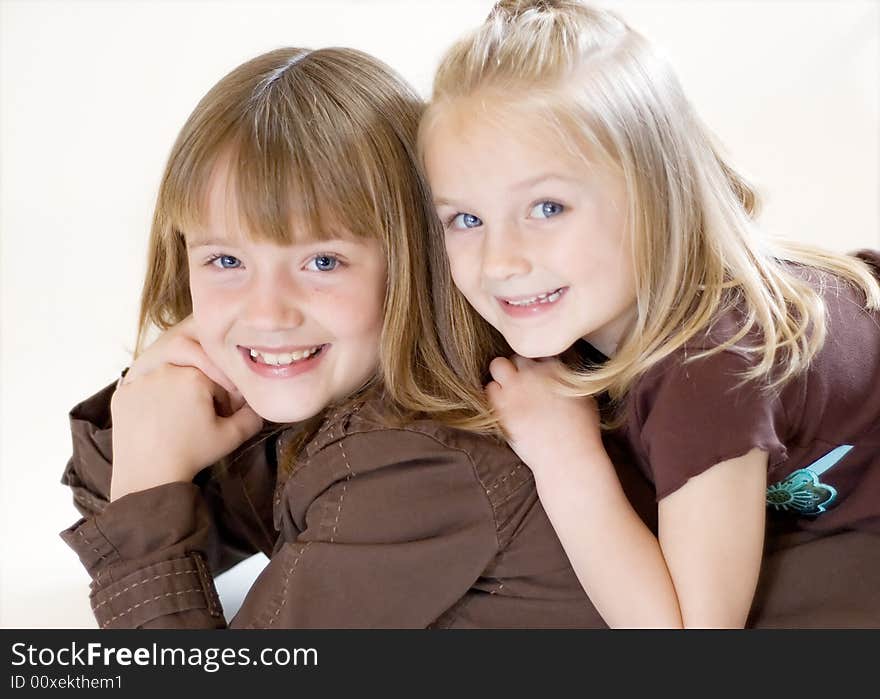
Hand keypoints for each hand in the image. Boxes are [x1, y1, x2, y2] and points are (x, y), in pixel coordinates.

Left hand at [109, 319, 262, 500]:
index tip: (224, 414)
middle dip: (202, 385)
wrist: (148, 477)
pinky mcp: (122, 392)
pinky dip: (153, 393)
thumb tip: (260, 403)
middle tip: (203, 410)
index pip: (218, 375)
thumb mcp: (231, 437)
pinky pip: (143, 382)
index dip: (225, 394)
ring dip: (177, 384)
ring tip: (181, 409)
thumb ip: (253, 416)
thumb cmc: (191, 454)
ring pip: (167, 370)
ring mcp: (139, 379)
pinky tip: (159, 414)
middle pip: (193, 368)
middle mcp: (165, 369)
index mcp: (194, 375)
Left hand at [486, 355, 602, 474]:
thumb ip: (568, 380)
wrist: (567, 457)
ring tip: (508, 393)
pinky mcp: (502, 405)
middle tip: (522, 387)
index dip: (537, 366)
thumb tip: (560, 376)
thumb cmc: (582, 433)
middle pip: (518, 356)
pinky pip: (490, 388)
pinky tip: (504, 407)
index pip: (539, 353)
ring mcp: (517, 388)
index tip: (539, 380)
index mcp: (557, 368)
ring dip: (502, 376)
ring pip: (498, 365)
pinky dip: (494, 395)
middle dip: (518, 369)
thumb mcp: (584, 397)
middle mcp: (535, 373)